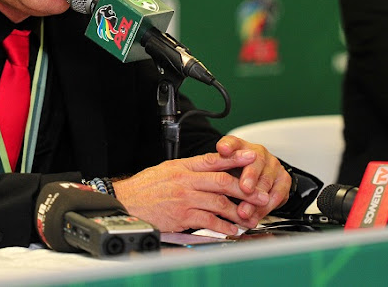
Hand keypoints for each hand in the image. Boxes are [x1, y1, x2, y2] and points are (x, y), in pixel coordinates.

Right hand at [111, 150, 273, 235]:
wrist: (125, 202)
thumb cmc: (145, 187)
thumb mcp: (166, 169)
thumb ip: (188, 169)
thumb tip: (209, 168)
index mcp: (183, 166)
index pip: (213, 159)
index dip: (235, 158)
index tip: (251, 157)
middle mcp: (185, 180)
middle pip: (222, 181)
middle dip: (246, 188)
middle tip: (262, 195)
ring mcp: (184, 198)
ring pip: (219, 202)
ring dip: (238, 211)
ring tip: (250, 217)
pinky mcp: (181, 216)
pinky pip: (208, 221)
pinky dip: (223, 226)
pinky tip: (231, 229)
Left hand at [216, 135, 290, 223]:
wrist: (255, 179)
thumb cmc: (235, 173)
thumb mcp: (222, 169)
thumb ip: (214, 167)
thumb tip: (205, 171)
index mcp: (239, 146)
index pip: (232, 142)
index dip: (228, 145)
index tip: (222, 150)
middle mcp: (257, 153)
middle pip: (255, 162)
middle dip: (250, 177)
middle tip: (244, 189)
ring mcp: (272, 165)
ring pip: (266, 181)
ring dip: (255, 199)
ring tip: (244, 211)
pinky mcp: (283, 180)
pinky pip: (277, 195)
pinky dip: (265, 208)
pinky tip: (255, 216)